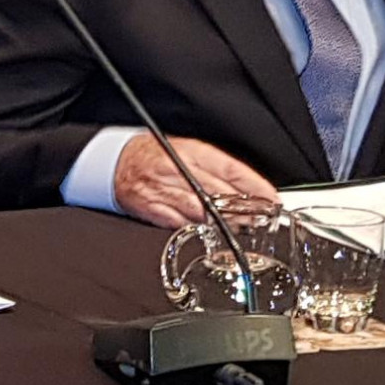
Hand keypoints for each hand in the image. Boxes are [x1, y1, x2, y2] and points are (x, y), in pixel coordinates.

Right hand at [111, 133, 280, 229]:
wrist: (113, 161)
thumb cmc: (152, 154)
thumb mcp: (186, 149)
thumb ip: (213, 167)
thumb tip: (244, 188)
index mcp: (191, 152)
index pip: (231, 169)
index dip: (255, 186)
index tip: (272, 199)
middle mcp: (179, 171)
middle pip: (221, 193)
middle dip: (246, 209)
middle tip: (264, 220)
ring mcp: (165, 191)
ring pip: (204, 212)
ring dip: (227, 223)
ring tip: (244, 229)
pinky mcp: (152, 209)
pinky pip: (180, 224)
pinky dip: (199, 231)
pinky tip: (212, 235)